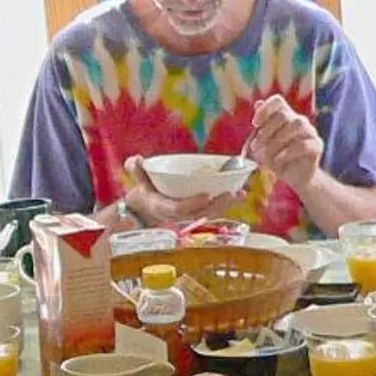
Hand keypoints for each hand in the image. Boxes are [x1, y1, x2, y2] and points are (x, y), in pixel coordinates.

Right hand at [116, 155, 244, 229]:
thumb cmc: (145, 191)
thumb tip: (135, 159)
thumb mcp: (139, 180)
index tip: (205, 196)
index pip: (178, 209)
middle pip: (199, 213)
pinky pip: (213, 210)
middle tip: (231, 193)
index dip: (192, 204)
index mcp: (163, 207)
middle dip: (216, 205)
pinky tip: (240, 194)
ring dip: (225, 205)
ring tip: (240, 193)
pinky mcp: (197, 212)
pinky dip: (226, 203)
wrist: (147, 209)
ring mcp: (189, 215)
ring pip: (209, 213)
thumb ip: (136, 170)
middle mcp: (178, 215)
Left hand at [242, 94, 322, 188]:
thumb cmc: (277, 159)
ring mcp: (310, 131)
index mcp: (285, 116)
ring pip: (296, 125)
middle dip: (266, 131)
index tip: (254, 124)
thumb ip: (260, 127)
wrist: (294, 178)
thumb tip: (258, 103)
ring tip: (268, 155)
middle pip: (284, 115)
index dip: (265, 109)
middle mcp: (299, 120)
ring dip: (277, 141)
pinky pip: (303, 144)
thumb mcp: (263, 145)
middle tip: (256, 147)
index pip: (278, 101)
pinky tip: (278, 160)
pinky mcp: (317, 145)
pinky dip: (287, 153)